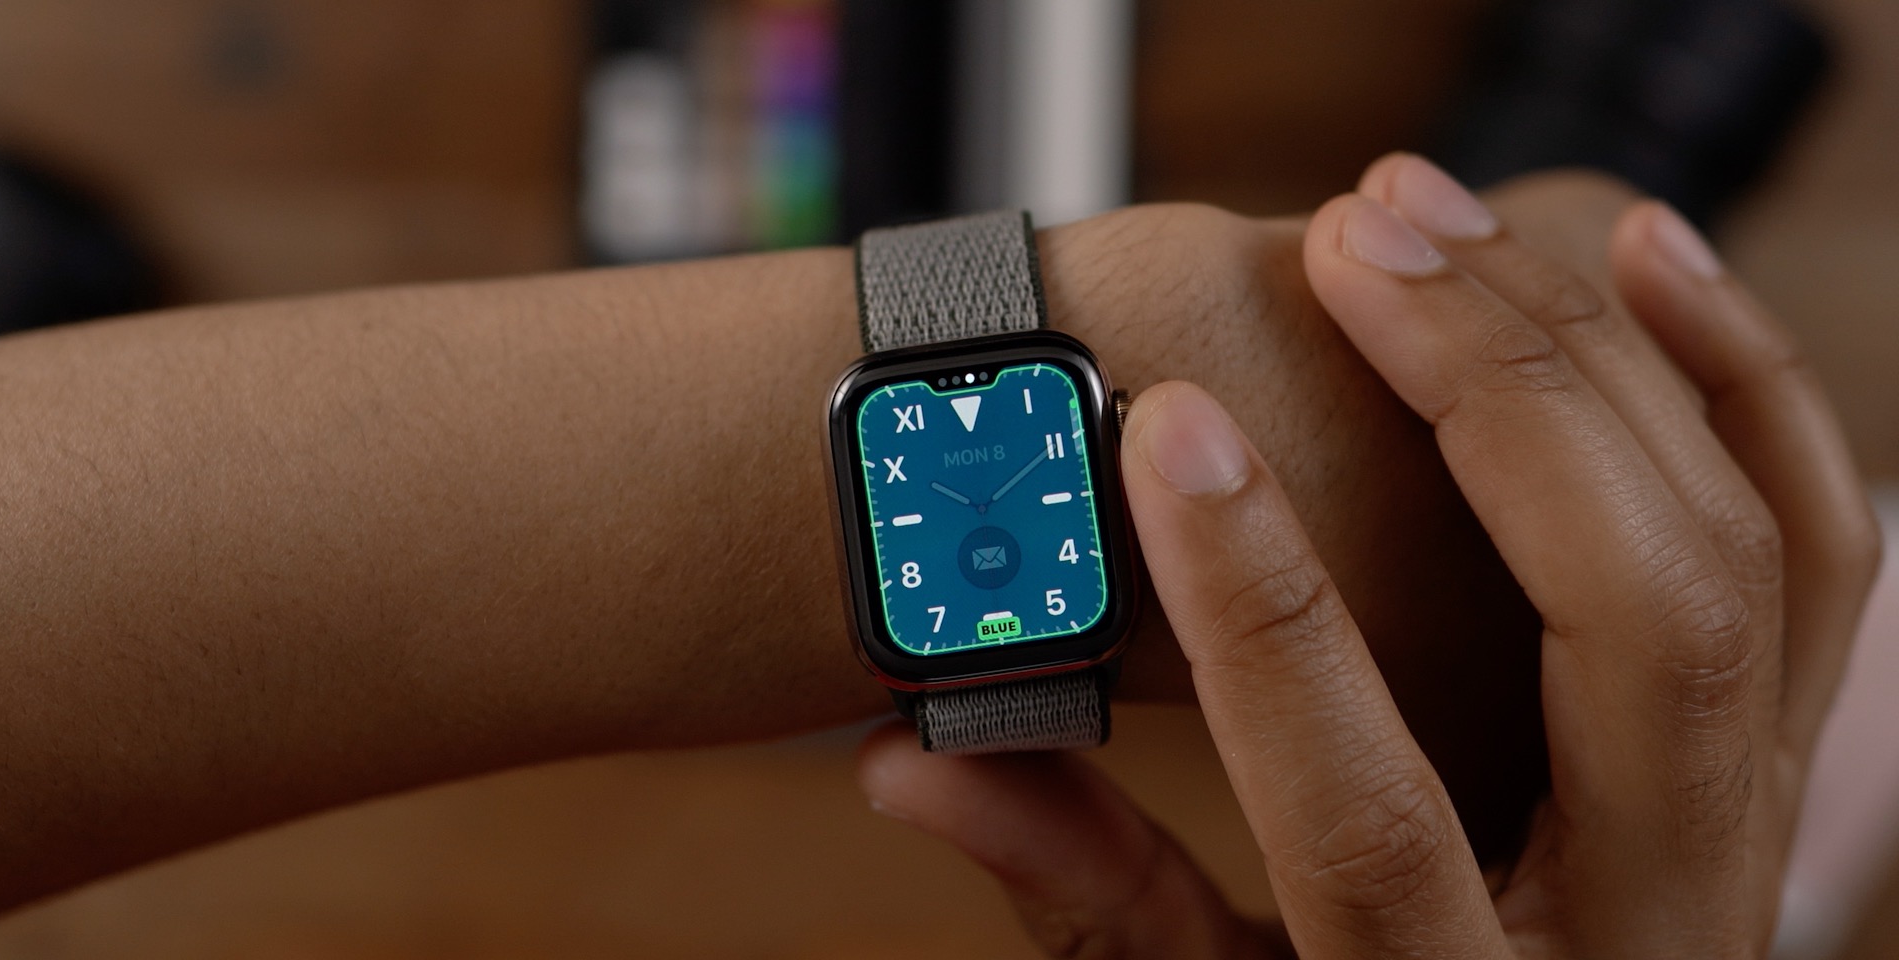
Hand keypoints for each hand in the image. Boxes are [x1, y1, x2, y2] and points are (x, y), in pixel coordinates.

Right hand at [857, 155, 1880, 956]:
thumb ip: (1085, 891)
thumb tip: (909, 759)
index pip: (1369, 812)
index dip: (1260, 608)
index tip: (1165, 427)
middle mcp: (1648, 914)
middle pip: (1644, 628)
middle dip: (1495, 400)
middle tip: (1350, 254)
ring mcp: (1736, 825)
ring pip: (1746, 554)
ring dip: (1604, 350)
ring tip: (1448, 223)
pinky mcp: (1772, 750)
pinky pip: (1819, 546)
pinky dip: (1742, 381)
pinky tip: (1644, 258)